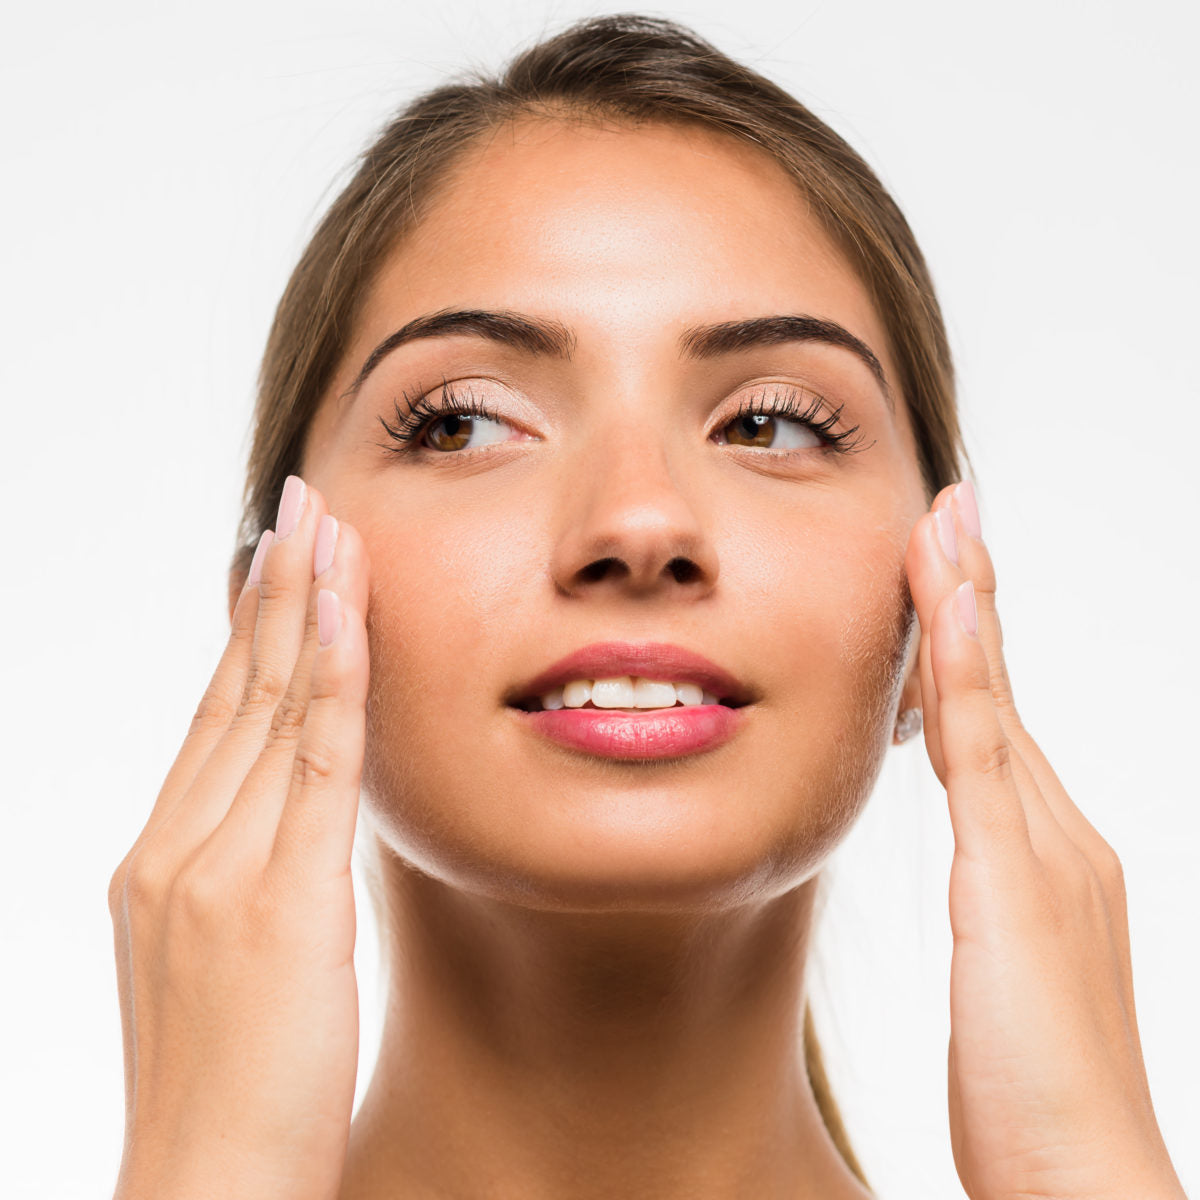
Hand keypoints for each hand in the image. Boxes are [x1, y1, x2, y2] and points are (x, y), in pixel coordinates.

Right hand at [107, 476, 369, 1199]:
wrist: (204, 1191)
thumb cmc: (232, 1089)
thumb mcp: (227, 962)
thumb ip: (252, 875)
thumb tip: (296, 815)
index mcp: (161, 860)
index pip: (214, 718)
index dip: (250, 633)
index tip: (277, 564)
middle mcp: (175, 847)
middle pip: (234, 692)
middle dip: (273, 593)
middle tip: (299, 507)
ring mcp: (215, 867)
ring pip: (269, 709)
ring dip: (304, 610)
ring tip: (326, 530)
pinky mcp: (274, 899)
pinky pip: (310, 764)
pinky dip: (331, 683)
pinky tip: (352, 618)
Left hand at [904, 482, 1184, 1199]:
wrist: (1085, 1180)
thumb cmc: (1034, 1095)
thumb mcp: (1004, 973)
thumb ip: (994, 902)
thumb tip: (978, 863)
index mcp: (1042, 853)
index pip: (993, 719)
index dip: (968, 639)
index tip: (946, 565)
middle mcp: (1056, 832)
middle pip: (999, 688)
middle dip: (972, 592)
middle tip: (950, 507)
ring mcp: (1046, 848)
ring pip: (992, 699)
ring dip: (967, 604)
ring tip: (945, 521)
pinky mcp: (1019, 878)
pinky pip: (984, 748)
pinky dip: (971, 670)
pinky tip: (955, 606)